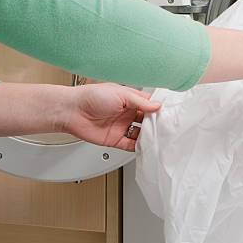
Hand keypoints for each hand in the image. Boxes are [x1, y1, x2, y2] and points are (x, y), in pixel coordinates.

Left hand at [0, 82, 159, 151]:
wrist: (71, 111)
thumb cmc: (91, 97)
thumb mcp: (120, 94)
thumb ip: (140, 101)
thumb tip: (157, 106)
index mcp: (129, 100)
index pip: (150, 104)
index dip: (160, 108)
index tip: (171, 113)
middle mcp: (127, 113)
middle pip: (147, 120)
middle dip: (157, 124)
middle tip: (168, 128)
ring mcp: (121, 127)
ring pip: (141, 134)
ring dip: (149, 136)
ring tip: (159, 139)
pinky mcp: (115, 139)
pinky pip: (130, 145)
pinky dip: (139, 147)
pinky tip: (146, 147)